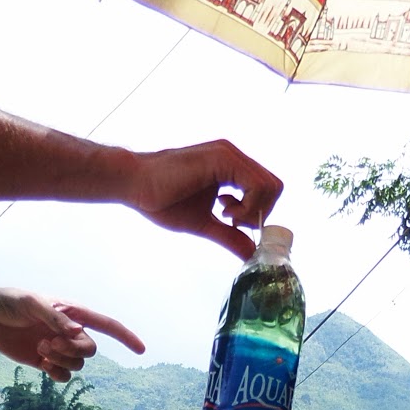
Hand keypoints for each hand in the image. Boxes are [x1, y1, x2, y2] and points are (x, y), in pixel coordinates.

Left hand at [0, 278, 144, 380]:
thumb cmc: (11, 301)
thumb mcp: (33, 303)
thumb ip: (55, 317)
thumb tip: (77, 331)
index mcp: (74, 313)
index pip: (107, 325)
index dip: (126, 337)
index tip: (141, 350)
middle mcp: (70, 331)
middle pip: (90, 350)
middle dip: (73, 351)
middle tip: (50, 343)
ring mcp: (59, 348)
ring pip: (77, 364)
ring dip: (61, 361)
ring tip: (41, 349)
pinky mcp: (46, 361)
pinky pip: (63, 376)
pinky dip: (56, 374)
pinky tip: (42, 365)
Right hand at [130, 141, 282, 258]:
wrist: (135, 184)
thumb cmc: (161, 200)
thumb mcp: (203, 224)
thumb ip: (229, 236)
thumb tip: (250, 254)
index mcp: (231, 168)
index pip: (267, 189)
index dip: (259, 213)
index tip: (235, 225)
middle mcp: (233, 157)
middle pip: (275, 187)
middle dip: (260, 213)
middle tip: (232, 223)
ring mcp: (229, 155)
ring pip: (269, 186)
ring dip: (253, 211)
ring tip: (225, 217)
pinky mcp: (221, 159)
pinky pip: (256, 185)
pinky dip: (247, 206)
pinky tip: (224, 212)